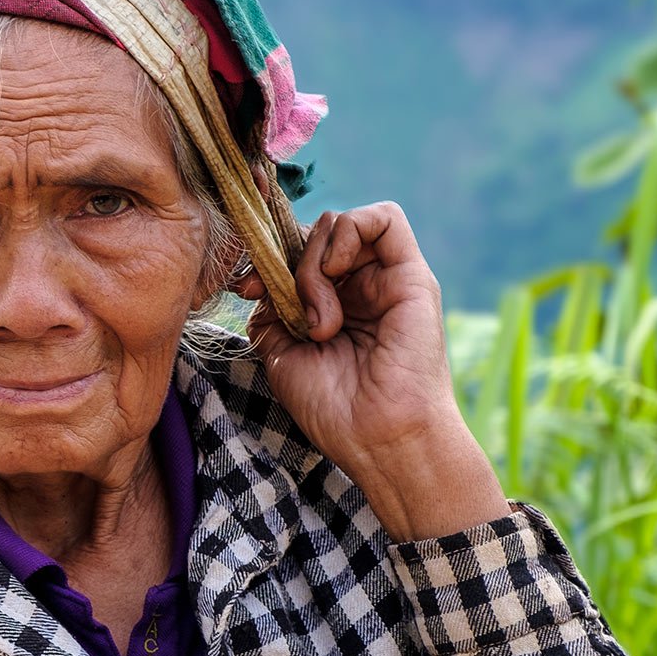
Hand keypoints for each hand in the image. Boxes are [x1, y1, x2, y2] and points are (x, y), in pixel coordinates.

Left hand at [238, 202, 510, 539]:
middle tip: (282, 303)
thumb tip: (259, 280)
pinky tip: (335, 272)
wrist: (378, 438)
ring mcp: (385, 279)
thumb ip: (271, 312)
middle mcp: (359, 289)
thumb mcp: (282, 355)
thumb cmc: (333, 410)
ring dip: (314, 259)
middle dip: (286, 259)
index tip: (245, 289)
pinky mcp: (411, 274)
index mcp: (331, 308)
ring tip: (319, 316)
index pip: (296, 255)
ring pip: (341, 224)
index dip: (267, 260)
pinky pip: (384, 218)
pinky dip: (348, 232)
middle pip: (315, 235)